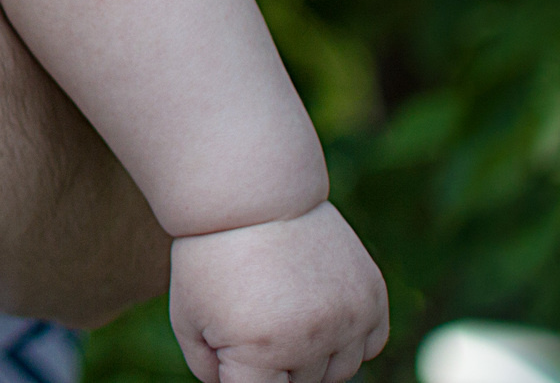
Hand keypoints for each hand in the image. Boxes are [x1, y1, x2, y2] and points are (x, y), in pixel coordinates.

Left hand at [169, 203, 387, 382]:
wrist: (250, 194)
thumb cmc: (210, 258)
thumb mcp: (188, 316)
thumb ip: (208, 370)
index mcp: (261, 349)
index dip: (242, 373)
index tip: (236, 342)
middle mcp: (311, 339)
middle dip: (274, 363)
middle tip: (254, 314)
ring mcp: (347, 318)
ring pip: (338, 372)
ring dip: (313, 356)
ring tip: (283, 310)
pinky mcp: (371, 297)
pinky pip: (370, 344)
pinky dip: (349, 339)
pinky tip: (318, 309)